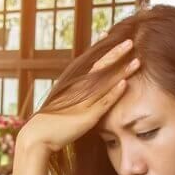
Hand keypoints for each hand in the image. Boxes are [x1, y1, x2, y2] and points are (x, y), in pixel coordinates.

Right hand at [16, 39, 139, 154]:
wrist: (38, 137)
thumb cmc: (52, 126)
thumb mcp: (67, 109)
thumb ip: (78, 102)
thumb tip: (86, 101)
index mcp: (75, 87)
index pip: (92, 65)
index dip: (102, 52)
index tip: (109, 37)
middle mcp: (79, 90)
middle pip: (100, 67)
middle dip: (116, 53)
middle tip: (130, 41)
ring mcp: (84, 101)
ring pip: (105, 82)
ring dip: (122, 71)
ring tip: (137, 60)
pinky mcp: (87, 116)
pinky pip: (103, 102)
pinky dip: (114, 93)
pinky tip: (124, 84)